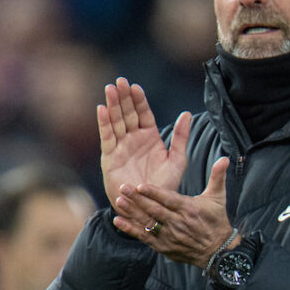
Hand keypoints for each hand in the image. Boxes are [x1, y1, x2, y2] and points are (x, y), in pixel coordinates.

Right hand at [98, 77, 190, 214]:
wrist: (149, 208)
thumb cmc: (165, 186)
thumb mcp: (177, 161)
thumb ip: (181, 138)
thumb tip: (186, 114)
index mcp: (150, 137)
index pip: (144, 113)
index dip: (139, 100)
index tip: (135, 86)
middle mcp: (134, 139)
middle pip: (127, 113)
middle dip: (124, 97)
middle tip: (119, 81)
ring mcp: (121, 147)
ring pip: (116, 121)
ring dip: (112, 105)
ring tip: (110, 89)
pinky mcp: (110, 157)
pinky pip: (107, 137)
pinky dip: (104, 123)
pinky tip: (102, 109)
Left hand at [113, 156, 237, 267]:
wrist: (218, 251)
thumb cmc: (216, 220)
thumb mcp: (218, 197)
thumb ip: (218, 176)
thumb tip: (224, 158)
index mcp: (189, 209)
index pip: (169, 200)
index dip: (154, 193)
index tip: (141, 185)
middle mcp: (178, 223)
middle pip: (154, 210)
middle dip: (138, 199)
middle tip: (123, 188)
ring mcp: (169, 237)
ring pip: (147, 223)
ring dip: (132, 213)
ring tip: (119, 201)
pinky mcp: (163, 247)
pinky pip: (144, 238)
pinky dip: (131, 230)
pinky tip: (118, 221)